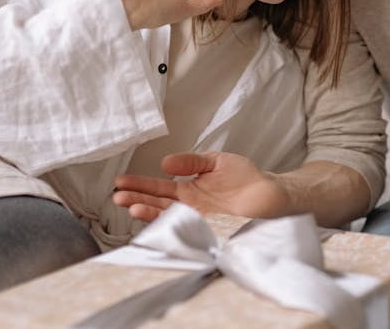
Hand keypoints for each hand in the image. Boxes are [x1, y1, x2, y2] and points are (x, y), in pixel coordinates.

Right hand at [112, 151, 292, 221]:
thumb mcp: (215, 161)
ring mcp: (199, 219)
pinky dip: (174, 226)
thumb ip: (191, 161)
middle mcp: (190, 207)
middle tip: (118, 198)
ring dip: (150, 213)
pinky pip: (189, 228)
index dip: (139, 184)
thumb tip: (165, 162)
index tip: (120, 182)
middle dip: (136, 200)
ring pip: (169, 217)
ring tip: (133, 208)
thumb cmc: (246, 177)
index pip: (158, 187)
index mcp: (189, 189)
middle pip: (158, 204)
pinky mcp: (211, 228)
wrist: (272, 193)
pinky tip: (161, 221)